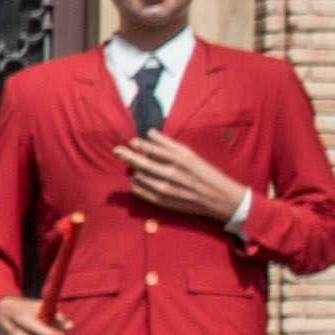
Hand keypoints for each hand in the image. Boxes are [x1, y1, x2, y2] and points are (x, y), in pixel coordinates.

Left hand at [117, 128, 243, 224]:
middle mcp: (172, 174)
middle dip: (127, 155)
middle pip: (141, 163)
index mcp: (181, 160)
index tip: (132, 141)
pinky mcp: (160, 202)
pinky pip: (138, 191)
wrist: (218, 198)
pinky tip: (140, 179)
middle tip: (116, 150)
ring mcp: (165, 189)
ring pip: (138, 177)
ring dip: (134, 170)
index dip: (139, 144)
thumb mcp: (191, 154)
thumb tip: (149, 132)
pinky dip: (135, 183)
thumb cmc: (204, 173)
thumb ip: (168, 143)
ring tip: (138, 167)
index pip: (153, 149)